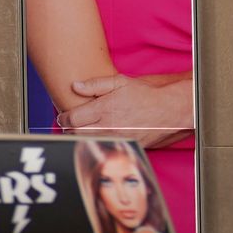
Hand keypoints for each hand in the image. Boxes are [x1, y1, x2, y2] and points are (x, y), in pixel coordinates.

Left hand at [60, 72, 194, 147]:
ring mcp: (116, 139)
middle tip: (69, 125)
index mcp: (103, 109)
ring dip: (80, 139)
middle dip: (69, 130)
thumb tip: (75, 86)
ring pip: (88, 144)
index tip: (63, 117)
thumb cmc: (144, 95)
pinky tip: (97, 139)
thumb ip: (95, 84)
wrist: (169, 110)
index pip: (72, 119)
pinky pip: (104, 149)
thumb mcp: (120, 82)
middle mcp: (108, 126)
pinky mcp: (124, 148)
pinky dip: (97, 145)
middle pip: (76, 134)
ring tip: (80, 132)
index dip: (64, 118)